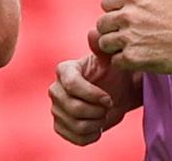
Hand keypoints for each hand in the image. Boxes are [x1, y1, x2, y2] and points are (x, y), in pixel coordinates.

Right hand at [49, 28, 142, 145]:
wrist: (116, 93)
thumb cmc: (113, 73)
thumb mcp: (111, 60)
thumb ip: (102, 48)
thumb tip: (95, 32)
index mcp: (64, 70)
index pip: (72, 85)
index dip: (92, 95)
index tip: (108, 98)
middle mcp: (55, 89)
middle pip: (73, 108)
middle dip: (96, 111)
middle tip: (108, 105)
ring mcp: (56, 108)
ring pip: (75, 125)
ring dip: (96, 123)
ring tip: (103, 114)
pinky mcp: (60, 126)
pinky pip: (75, 137)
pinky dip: (91, 135)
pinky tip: (97, 126)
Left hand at [96, 0, 171, 73]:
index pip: (105, 3)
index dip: (115, 10)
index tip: (126, 16)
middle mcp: (128, 16)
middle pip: (102, 24)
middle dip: (112, 28)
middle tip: (128, 33)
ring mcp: (129, 37)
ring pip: (105, 43)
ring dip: (115, 46)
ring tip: (131, 45)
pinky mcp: (133, 58)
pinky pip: (115, 61)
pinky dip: (124, 61)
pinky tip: (137, 56)